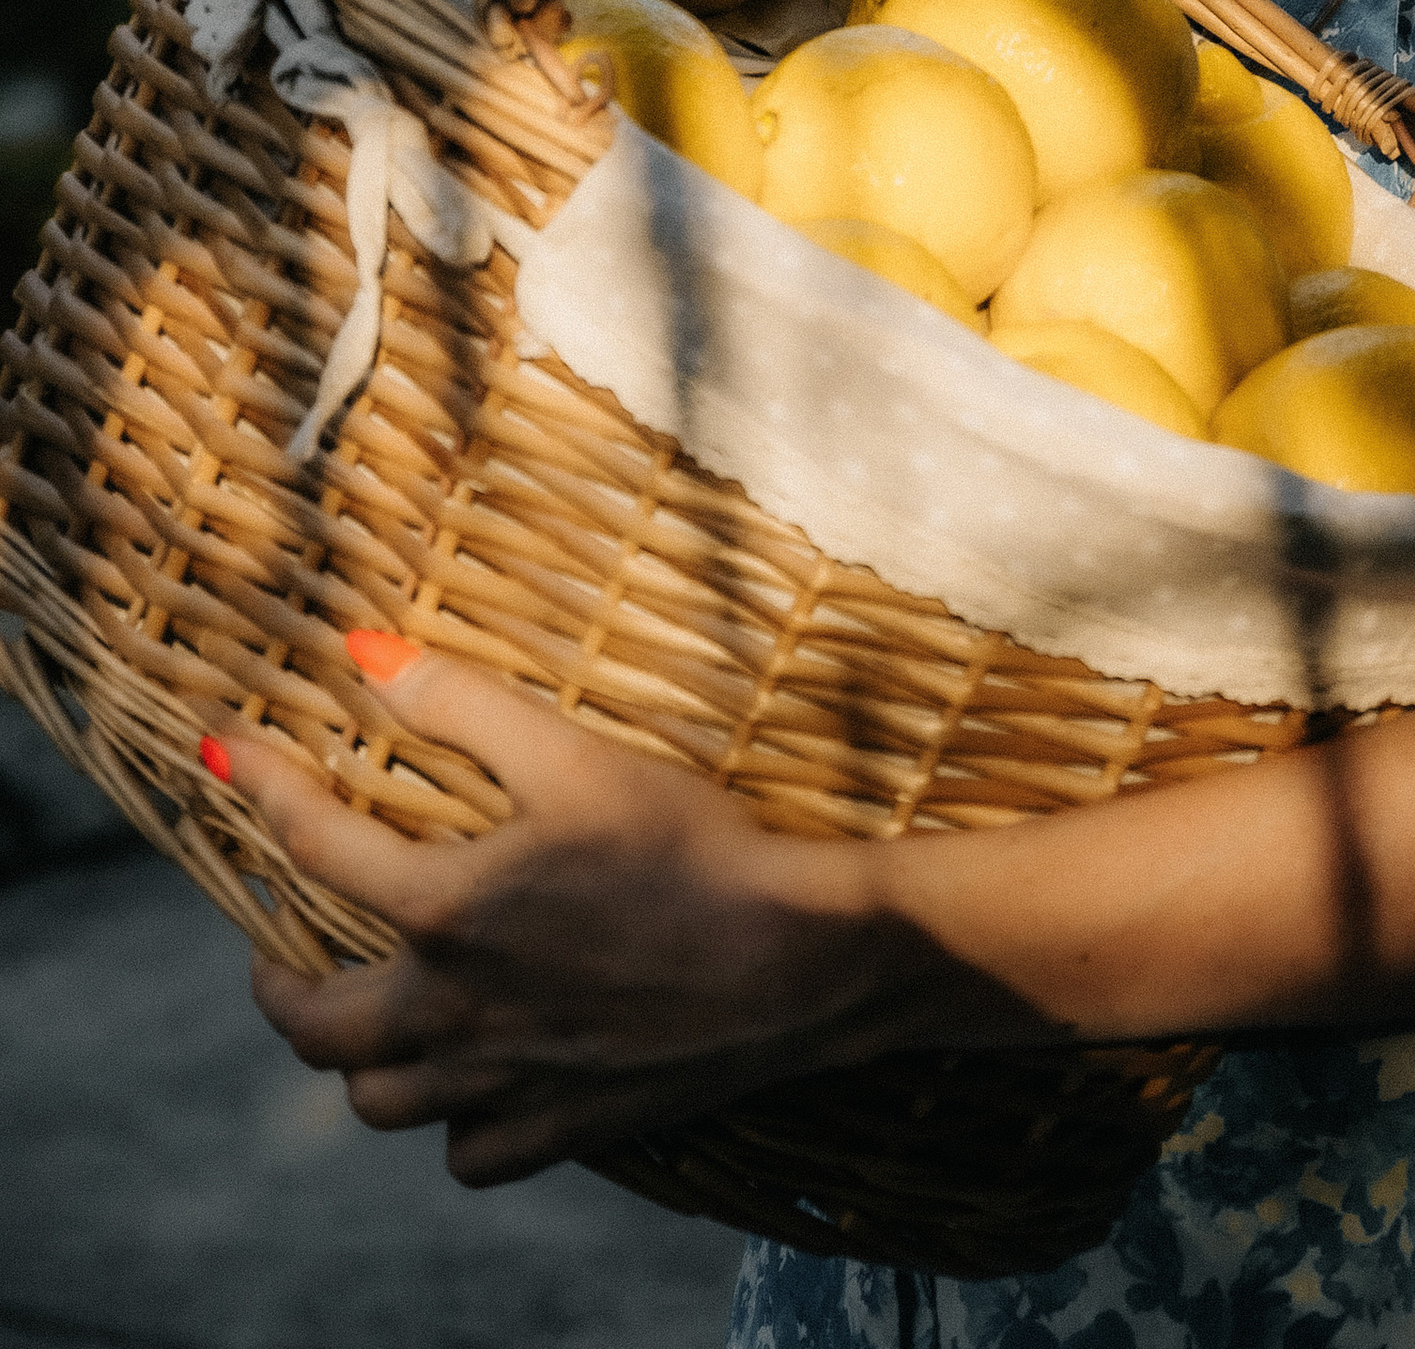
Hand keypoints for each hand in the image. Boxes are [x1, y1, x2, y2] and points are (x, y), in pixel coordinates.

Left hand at [217, 643, 884, 1183]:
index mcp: (447, 912)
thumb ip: (463, 704)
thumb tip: (363, 653)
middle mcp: (454, 1012)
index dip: (263, 794)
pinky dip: (455, 1124)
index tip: (225, 760)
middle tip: (275, 957)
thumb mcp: (576, 755)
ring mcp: (503, 1082)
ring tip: (368, 1019)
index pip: (314, 850)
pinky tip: (472, 1084)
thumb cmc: (690, 843)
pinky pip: (470, 1153)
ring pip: (379, 1102)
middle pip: (314, 1026)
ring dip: (358, 1060)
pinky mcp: (561, 1128)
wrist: (795, 958)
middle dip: (276, 987)